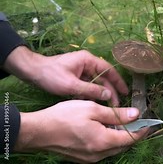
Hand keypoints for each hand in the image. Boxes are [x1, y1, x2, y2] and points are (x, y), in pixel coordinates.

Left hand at [4, 46, 127, 105]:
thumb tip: (108, 95)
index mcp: (88, 60)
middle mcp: (87, 64)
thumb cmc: (51, 75)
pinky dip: (91, 94)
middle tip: (117, 105)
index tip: (125, 92)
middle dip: (110, 91)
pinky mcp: (76, 77)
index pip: (109, 70)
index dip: (118, 82)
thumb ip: (91, 90)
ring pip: (96, 84)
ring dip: (101, 94)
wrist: (32, 72)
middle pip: (104, 78)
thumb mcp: (72, 84)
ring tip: (108, 106)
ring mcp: (82, 71)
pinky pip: (88, 86)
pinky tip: (93, 103)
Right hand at [14, 100, 147, 162]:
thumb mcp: (92, 109)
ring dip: (120, 136)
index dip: (142, 130)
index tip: (149, 123)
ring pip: (113, 148)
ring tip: (120, 122)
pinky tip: (105, 129)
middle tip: (135, 120)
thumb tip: (136, 115)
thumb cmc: (64, 117)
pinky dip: (109, 140)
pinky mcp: (83, 158)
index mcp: (103, 141)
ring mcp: (90, 158)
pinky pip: (103, 150)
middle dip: (132, 133)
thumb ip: (116, 114)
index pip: (131, 138)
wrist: (39, 131)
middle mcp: (99, 154)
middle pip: (123, 144)